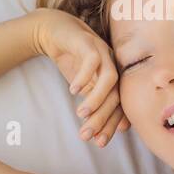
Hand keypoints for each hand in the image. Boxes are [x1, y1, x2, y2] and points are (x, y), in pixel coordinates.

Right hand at [28, 8, 130, 146]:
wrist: (54, 31)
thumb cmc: (72, 60)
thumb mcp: (85, 86)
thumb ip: (98, 103)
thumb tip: (118, 129)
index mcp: (116, 78)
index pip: (119, 105)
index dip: (111, 125)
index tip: (99, 143)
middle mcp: (114, 65)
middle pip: (116, 95)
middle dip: (102, 118)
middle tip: (86, 135)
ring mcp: (103, 52)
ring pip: (109, 78)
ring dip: (96, 99)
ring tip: (80, 114)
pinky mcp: (88, 42)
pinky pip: (92, 60)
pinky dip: (84, 77)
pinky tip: (73, 91)